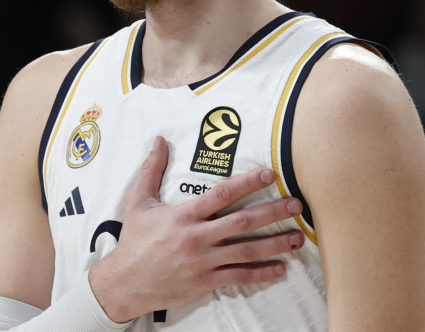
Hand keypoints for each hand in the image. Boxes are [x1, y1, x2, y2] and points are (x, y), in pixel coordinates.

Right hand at [89, 136, 304, 321]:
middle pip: (242, 222)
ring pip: (247, 251)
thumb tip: (158, 141)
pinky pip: (239, 277)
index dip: (247, 183)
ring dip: (276, 243)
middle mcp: (196, 238)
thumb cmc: (134, 241)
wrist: (126, 282)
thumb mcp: (137, 202)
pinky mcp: (206, 282)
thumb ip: (151, 170)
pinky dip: (262, 273)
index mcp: (183, 216)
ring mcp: (203, 262)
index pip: (221, 195)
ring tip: (298, 237)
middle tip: (296, 204)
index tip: (269, 174)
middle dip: (273, 212)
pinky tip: (280, 268)